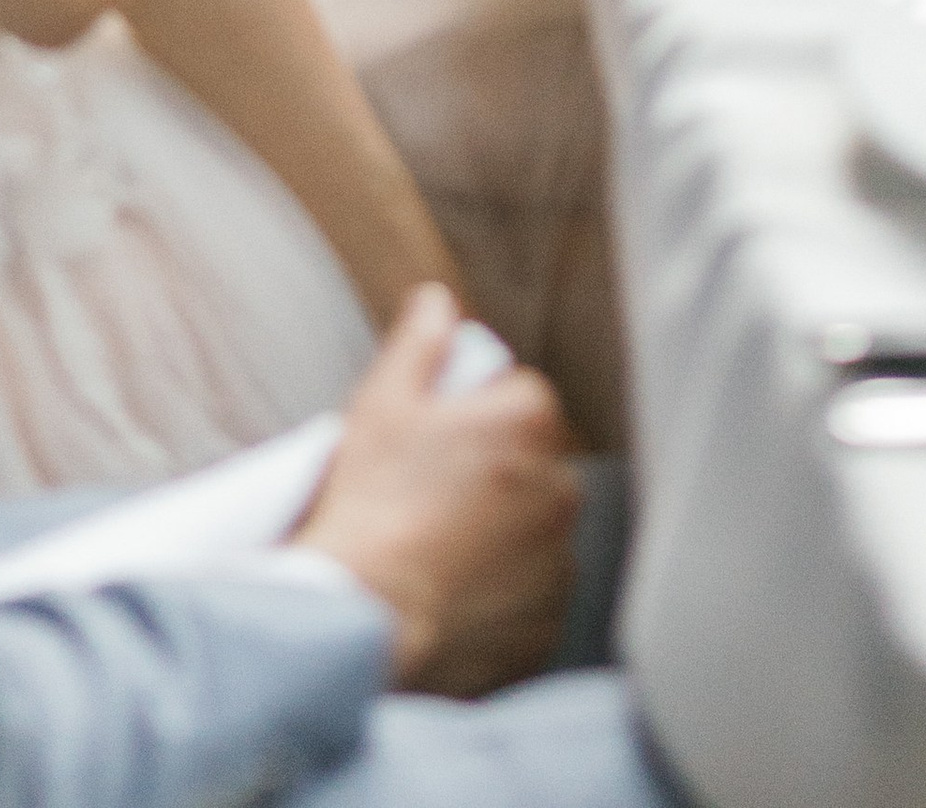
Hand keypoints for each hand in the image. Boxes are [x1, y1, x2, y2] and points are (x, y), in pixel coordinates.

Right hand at [295, 285, 580, 695]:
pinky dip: (501, 592)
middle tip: (429, 493)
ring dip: (500, 531)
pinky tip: (451, 592)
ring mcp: (559, 561)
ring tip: (436, 548)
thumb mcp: (383, 400)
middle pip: (530, 460)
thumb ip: (421, 340)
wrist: (364, 612)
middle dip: (492, 469)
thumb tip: (439, 302)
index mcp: (531, 421)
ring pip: (532, 527)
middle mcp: (562, 488)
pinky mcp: (548, 623)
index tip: (432, 440)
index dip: (470, 412)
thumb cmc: (372, 501)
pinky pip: (530, 593)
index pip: (516, 393)